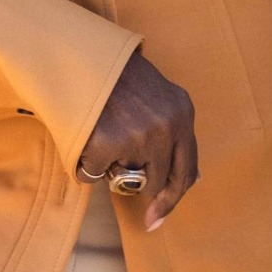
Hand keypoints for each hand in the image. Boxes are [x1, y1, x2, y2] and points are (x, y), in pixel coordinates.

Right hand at [76, 49, 198, 228]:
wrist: (81, 53)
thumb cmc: (117, 75)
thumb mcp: (160, 96)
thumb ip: (174, 130)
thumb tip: (191, 179)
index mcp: (182, 113)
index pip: (187, 170)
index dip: (173, 199)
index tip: (158, 219)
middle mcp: (167, 126)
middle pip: (159, 181)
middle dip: (145, 192)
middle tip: (133, 197)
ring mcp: (138, 136)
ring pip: (124, 177)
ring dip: (111, 165)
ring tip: (102, 131)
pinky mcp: (108, 144)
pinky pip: (93, 174)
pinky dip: (85, 162)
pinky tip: (84, 134)